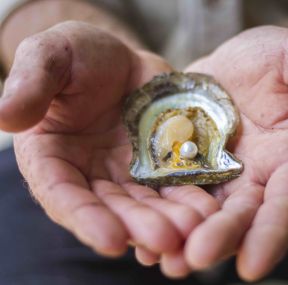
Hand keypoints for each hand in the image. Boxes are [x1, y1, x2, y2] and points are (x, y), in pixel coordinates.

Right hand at [0, 21, 218, 258]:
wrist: (120, 59)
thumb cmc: (78, 55)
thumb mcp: (51, 56)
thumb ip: (31, 83)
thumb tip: (6, 115)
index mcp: (53, 157)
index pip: (63, 195)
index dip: (86, 219)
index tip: (111, 241)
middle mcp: (90, 173)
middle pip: (113, 208)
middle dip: (139, 225)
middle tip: (167, 239)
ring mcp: (127, 171)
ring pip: (148, 202)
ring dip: (170, 219)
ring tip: (194, 229)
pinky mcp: (157, 163)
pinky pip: (173, 184)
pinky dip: (189, 198)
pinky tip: (207, 211)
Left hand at [180, 26, 287, 280]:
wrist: (234, 65)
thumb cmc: (273, 60)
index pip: (287, 202)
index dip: (272, 233)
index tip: (253, 266)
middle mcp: (254, 177)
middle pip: (239, 216)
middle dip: (219, 240)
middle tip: (192, 260)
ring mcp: (218, 175)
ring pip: (204, 214)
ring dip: (184, 238)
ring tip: (161, 259)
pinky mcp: (187, 167)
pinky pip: (175, 195)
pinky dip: (161, 215)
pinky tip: (140, 232)